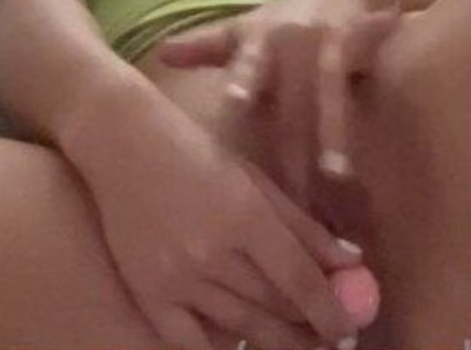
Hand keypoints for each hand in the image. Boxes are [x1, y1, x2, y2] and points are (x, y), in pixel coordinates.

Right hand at [72, 85, 367, 349]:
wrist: (120, 142)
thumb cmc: (195, 150)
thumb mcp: (254, 178)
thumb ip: (301, 224)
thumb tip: (349, 263)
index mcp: (244, 213)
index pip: (299, 280)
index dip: (330, 312)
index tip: (350, 330)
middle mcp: (212, 251)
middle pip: (274, 308)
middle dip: (308, 330)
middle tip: (329, 339)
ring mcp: (176, 278)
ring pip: (240, 327)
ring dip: (275, 342)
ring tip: (296, 343)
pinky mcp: (147, 294)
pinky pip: (190, 343)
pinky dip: (220, 349)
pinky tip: (241, 346)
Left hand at [155, 0, 401, 207]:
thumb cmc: (284, 17)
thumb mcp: (245, 30)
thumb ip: (206, 47)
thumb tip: (160, 53)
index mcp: (260, 37)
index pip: (248, 62)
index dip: (244, 80)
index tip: (237, 101)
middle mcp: (293, 39)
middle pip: (290, 95)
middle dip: (290, 142)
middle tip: (288, 192)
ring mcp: (328, 43)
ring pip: (328, 95)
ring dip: (332, 134)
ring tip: (335, 175)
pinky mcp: (357, 48)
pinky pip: (355, 91)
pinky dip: (356, 122)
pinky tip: (361, 157)